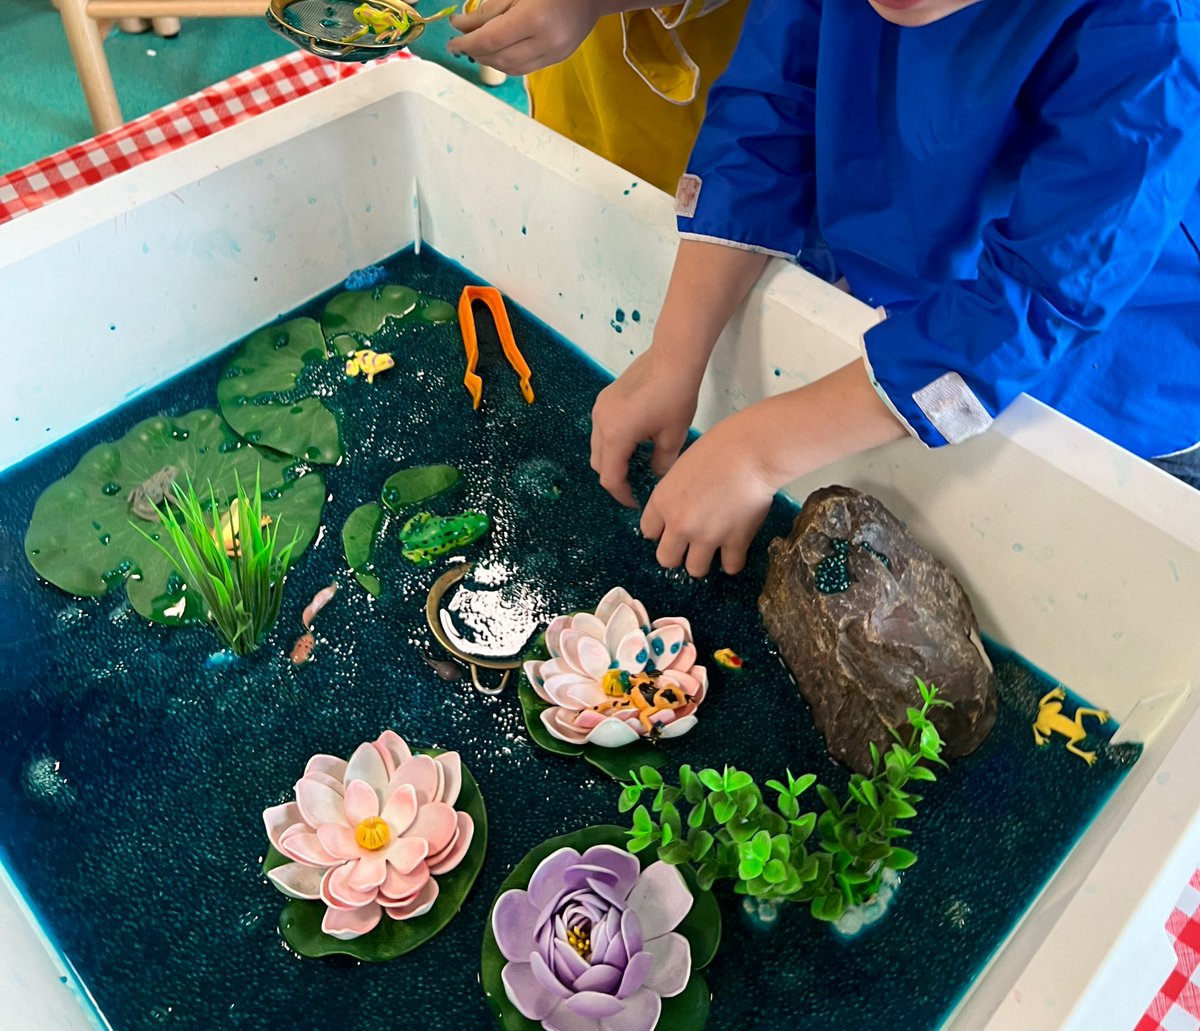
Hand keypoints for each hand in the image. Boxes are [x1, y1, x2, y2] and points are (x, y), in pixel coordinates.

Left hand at [448, 0, 607, 75]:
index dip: (466, 44)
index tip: (450, 43)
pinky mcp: (558, 59)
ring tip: (478, 47)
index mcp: (533, 19)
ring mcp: (554, 54)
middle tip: (461, 42)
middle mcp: (545, 42)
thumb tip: (461, 27)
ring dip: (489, 61)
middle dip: (476, 53)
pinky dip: (506, 62)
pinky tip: (498, 51)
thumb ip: (488, 10)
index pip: (490, 41)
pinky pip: (525, 68)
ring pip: (511, 69)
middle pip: (499, 59)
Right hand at [590, 348, 703, 507]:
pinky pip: (601, 431)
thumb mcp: (673, 436)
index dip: (622, 495)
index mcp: (616, 435)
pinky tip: (635, 443)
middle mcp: (600, 423)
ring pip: (598, 448)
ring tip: (637, 466)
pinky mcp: (604, 400)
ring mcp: (599, 410)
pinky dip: (613, 444)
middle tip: (637, 487)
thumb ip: (661, 464)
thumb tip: (656, 478)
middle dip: (616, 479)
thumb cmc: (676, 396)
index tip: (637, 502)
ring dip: (613, 461)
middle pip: (599, 464)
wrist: (673, 356)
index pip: (610, 478)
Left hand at [640, 411, 777, 576]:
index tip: (670, 528)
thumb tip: (679, 507)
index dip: (660, 531)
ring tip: (712, 549)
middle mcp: (680, 525)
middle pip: (666, 559)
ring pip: (695, 570)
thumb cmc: (718, 448)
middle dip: (676, 554)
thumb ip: (675, 494)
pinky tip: (735, 550)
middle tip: (689, 544)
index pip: (648, 532)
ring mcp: (707, 537)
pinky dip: (733, 561)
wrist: (751, 452)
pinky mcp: (735, 542)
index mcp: (662, 502)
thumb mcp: (682, 467)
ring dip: (702, 561)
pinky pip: (730, 567)